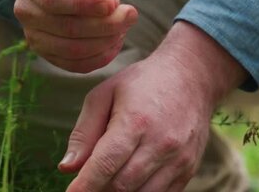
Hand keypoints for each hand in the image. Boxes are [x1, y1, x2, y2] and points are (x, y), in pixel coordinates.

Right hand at [14, 0, 136, 72]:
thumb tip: (111, 9)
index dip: (84, 4)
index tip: (112, 3)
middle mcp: (27, 10)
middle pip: (65, 27)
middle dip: (105, 24)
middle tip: (131, 14)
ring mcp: (34, 36)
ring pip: (72, 50)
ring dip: (105, 41)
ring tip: (124, 25)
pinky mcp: (48, 54)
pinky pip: (76, 64)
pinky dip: (101, 56)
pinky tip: (115, 40)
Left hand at [58, 22, 246, 190]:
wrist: (191, 77)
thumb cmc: (141, 84)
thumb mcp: (104, 95)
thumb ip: (84, 132)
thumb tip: (67, 168)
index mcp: (135, 121)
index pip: (106, 163)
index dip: (86, 185)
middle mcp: (161, 143)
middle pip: (122, 185)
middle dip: (99, 189)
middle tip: (88, 181)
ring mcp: (179, 159)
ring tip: (107, 179)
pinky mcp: (189, 169)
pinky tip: (129, 179)